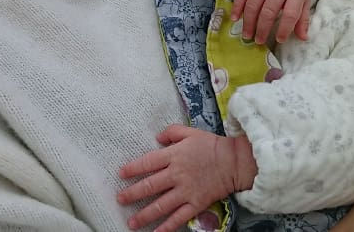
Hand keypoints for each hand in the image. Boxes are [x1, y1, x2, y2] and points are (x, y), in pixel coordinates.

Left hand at [118, 125, 256, 231]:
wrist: (233, 161)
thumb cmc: (211, 145)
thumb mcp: (191, 132)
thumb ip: (172, 132)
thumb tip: (157, 138)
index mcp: (174, 155)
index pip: (148, 162)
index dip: (133, 168)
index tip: (121, 174)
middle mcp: (177, 174)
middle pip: (150, 186)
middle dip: (132, 194)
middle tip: (120, 199)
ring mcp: (185, 191)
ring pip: (160, 205)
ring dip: (144, 215)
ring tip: (131, 222)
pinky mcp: (195, 204)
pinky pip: (178, 218)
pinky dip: (166, 228)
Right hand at [232, 0, 309, 43]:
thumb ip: (303, 18)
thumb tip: (303, 38)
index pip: (291, 13)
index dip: (284, 28)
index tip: (279, 39)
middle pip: (269, 10)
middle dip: (262, 28)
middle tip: (258, 41)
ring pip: (253, 3)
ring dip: (249, 21)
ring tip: (247, 35)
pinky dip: (237, 6)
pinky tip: (235, 18)